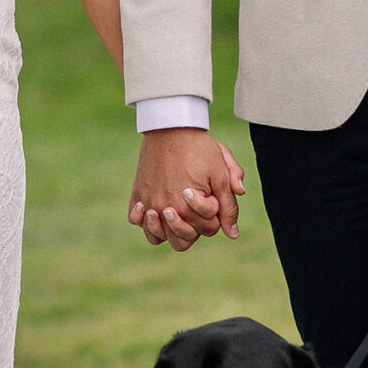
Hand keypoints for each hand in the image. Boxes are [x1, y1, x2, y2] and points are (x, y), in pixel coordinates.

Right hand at [129, 131, 246, 249]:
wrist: (171, 126)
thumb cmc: (199, 148)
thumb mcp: (222, 173)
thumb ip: (229, 205)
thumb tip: (232, 234)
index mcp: (189, 206)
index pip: (208, 230)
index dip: (215, 214)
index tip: (210, 193)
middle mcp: (165, 209)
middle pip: (182, 241)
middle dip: (194, 228)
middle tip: (193, 204)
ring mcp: (148, 202)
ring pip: (156, 237)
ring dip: (167, 230)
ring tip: (172, 211)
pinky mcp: (137, 193)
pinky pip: (135, 219)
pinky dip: (142, 219)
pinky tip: (151, 208)